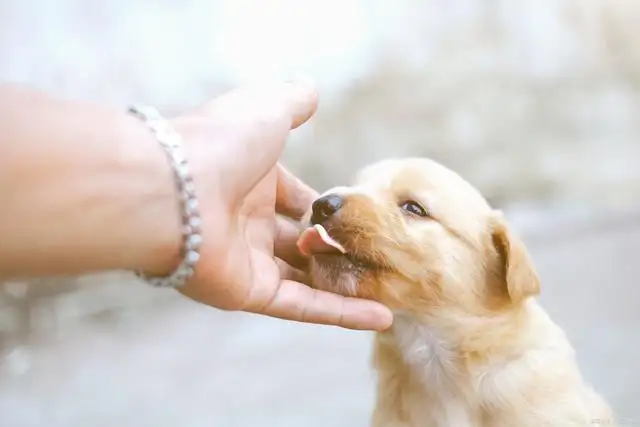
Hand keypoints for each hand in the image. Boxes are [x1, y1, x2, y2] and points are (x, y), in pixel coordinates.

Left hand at [165, 81, 392, 330]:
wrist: (174, 188)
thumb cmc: (220, 143)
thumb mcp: (266, 109)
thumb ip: (293, 102)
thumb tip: (311, 88)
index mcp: (251, 181)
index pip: (296, 199)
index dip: (325, 209)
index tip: (356, 217)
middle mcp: (248, 222)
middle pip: (301, 241)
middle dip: (337, 249)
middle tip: (378, 255)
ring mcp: (249, 260)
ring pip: (308, 278)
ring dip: (347, 286)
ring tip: (392, 289)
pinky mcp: (249, 292)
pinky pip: (302, 306)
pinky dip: (341, 313)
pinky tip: (382, 317)